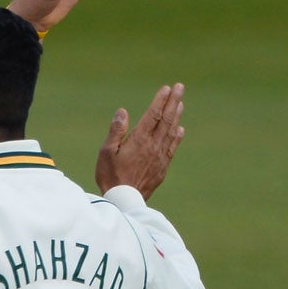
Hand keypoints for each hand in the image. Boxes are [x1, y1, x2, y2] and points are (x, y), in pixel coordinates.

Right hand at [96, 84, 185, 199]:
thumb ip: (116, 131)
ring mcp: (160, 156)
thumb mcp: (106, 152)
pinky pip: (172, 147)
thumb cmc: (111, 176)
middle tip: (180, 87)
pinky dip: (177, 136)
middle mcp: (153, 145)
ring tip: (180, 103)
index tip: (167, 88)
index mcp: (139, 140)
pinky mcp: (162, 167)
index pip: (153, 115)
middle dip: (173, 102)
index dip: (160, 101)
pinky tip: (180, 129)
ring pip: (171, 131)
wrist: (124, 201)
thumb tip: (123, 112)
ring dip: (177, 115)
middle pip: (166, 119)